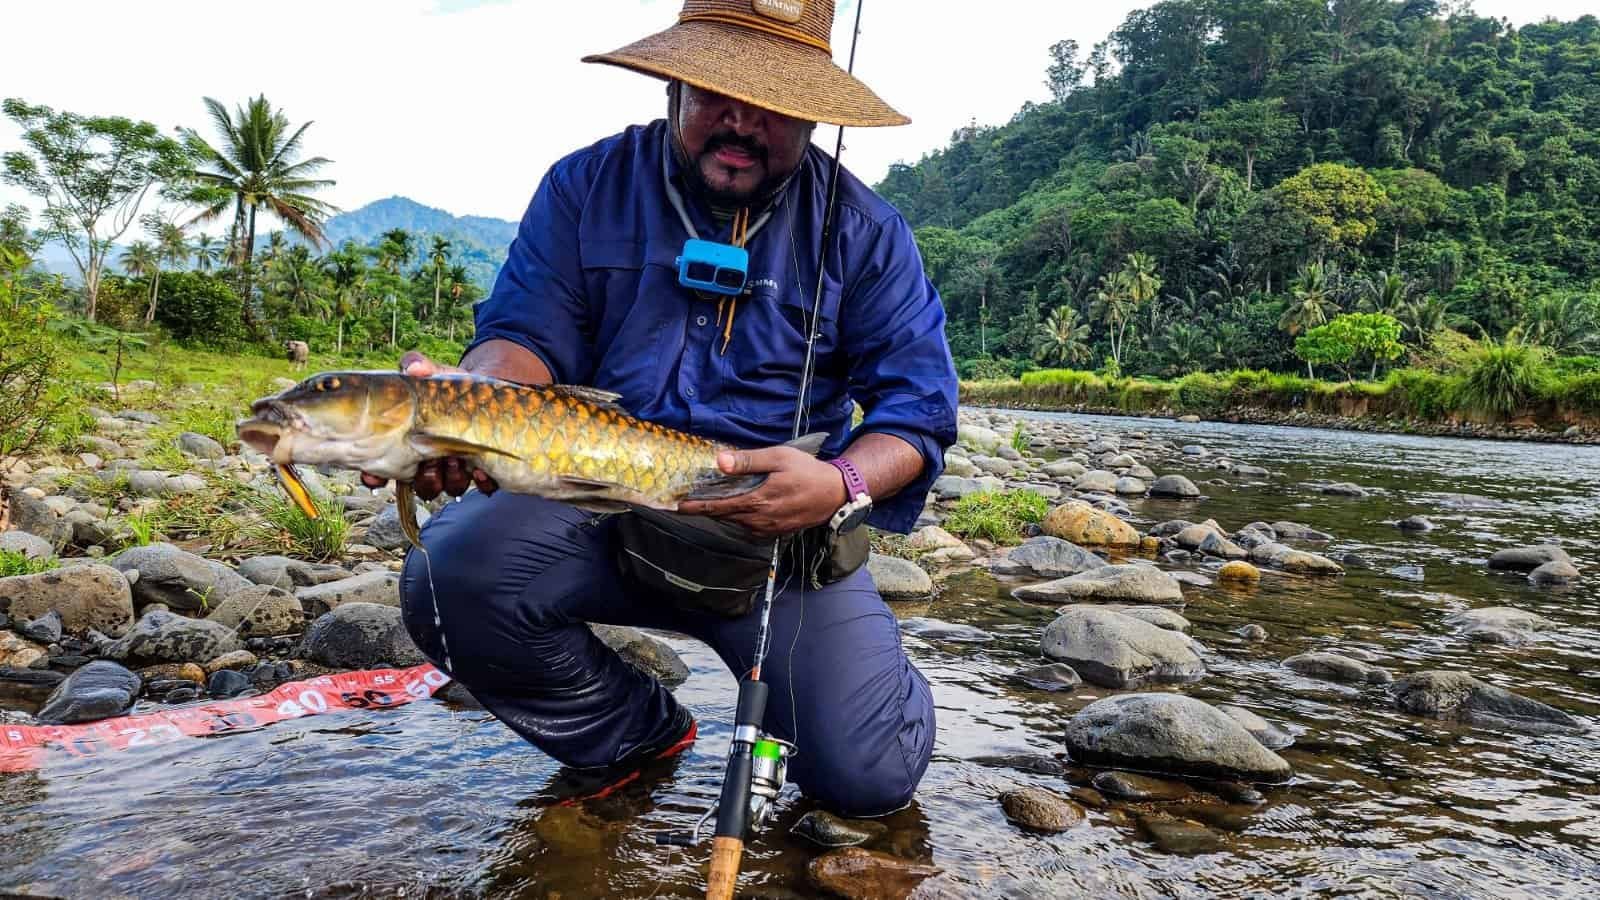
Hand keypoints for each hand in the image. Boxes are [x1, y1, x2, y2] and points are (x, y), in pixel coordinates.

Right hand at [359, 350, 498, 500]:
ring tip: (456, 461)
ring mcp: (460, 469)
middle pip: (421, 486)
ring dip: (451, 480)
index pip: (384, 469)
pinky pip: (483, 487)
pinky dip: (483, 482)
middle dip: (424, 479)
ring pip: (450, 488)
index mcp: (411, 445)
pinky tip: (483, 471)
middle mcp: (433, 463)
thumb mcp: (433, 373)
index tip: (374, 476)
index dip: (375, 477)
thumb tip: (413, 367)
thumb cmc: (451, 386)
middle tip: (430, 462)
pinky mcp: (487, 469)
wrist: (489, 392)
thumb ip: (418, 367)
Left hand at [677, 448, 847, 537]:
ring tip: (712, 502)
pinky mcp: (776, 532)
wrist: (835, 494)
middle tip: (689, 501)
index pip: (717, 507)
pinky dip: (739, 520)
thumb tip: (720, 461)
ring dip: (722, 514)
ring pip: (735, 524)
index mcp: (757, 501)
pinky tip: (739, 509)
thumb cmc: (808, 471)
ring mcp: (768, 529)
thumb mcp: (779, 457)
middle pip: (723, 517)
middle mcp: (759, 520)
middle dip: (705, 509)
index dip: (695, 507)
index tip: (677, 506)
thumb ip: (748, 460)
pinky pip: (749, 529)